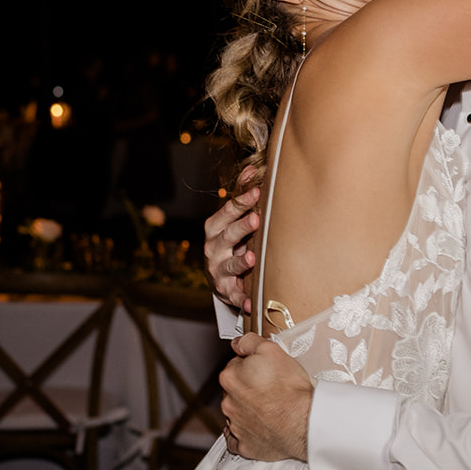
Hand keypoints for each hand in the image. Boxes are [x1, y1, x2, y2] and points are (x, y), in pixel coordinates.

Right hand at [202, 168, 260, 312]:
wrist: (220, 276)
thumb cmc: (231, 242)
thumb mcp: (232, 220)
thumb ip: (241, 196)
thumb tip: (252, 167)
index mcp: (215, 228)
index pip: (227, 212)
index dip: (242, 201)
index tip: (257, 191)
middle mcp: (213, 249)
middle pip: (227, 236)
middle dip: (242, 227)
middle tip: (257, 219)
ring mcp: (218, 271)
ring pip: (230, 265)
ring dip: (241, 261)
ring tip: (253, 257)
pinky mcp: (226, 291)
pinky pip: (235, 296)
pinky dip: (242, 299)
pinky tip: (252, 302)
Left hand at [219, 333, 311, 461]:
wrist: (304, 422)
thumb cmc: (291, 390)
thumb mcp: (272, 350)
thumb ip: (249, 342)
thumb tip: (238, 343)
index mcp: (230, 378)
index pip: (235, 366)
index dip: (251, 366)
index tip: (264, 370)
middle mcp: (228, 402)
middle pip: (235, 390)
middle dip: (248, 387)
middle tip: (270, 387)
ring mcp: (235, 426)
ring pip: (237, 413)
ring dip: (248, 409)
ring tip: (270, 407)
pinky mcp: (245, 445)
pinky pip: (237, 439)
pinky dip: (245, 434)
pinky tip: (257, 427)